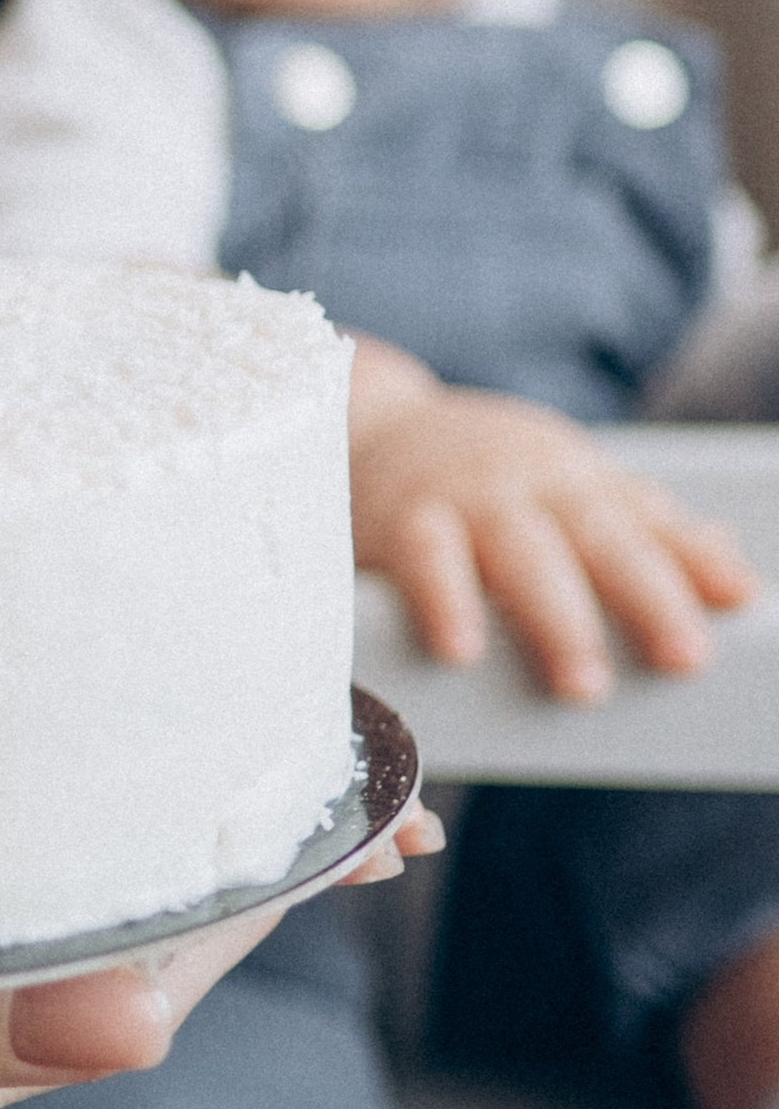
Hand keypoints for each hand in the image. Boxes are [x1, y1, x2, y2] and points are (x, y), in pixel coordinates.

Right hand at [349, 338, 753, 701]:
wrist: (368, 424)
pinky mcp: (400, 519)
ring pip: (521, 551)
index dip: (694, 560)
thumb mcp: (566, 488)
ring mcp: (467, 498)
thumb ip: (645, 532)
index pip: (648, 520)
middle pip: (598, 536)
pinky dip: (444, 599)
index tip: (739, 601)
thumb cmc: (484, 477)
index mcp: (578, 482)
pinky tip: (461, 650)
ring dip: (556, 615)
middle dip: (645, 594)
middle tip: (684, 657)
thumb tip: (738, 583)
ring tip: (585, 685)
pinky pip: (425, 558)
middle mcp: (532, 484)